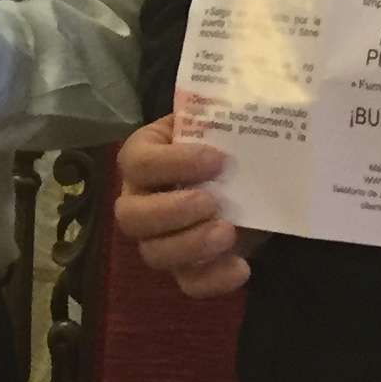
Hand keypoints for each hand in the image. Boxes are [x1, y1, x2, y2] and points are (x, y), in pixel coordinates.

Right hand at [112, 113, 255, 298]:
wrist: (250, 182)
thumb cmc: (226, 148)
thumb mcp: (223, 127)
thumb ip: (223, 115)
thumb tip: (243, 97)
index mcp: (144, 156)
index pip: (138, 162)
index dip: (172, 163)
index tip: (216, 159)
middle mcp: (140, 199)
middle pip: (130, 216)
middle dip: (170, 211)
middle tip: (211, 201)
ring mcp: (158, 239)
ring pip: (153, 253)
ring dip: (190, 246)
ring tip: (228, 233)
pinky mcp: (184, 268)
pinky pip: (186, 284)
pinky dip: (213, 280)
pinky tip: (241, 266)